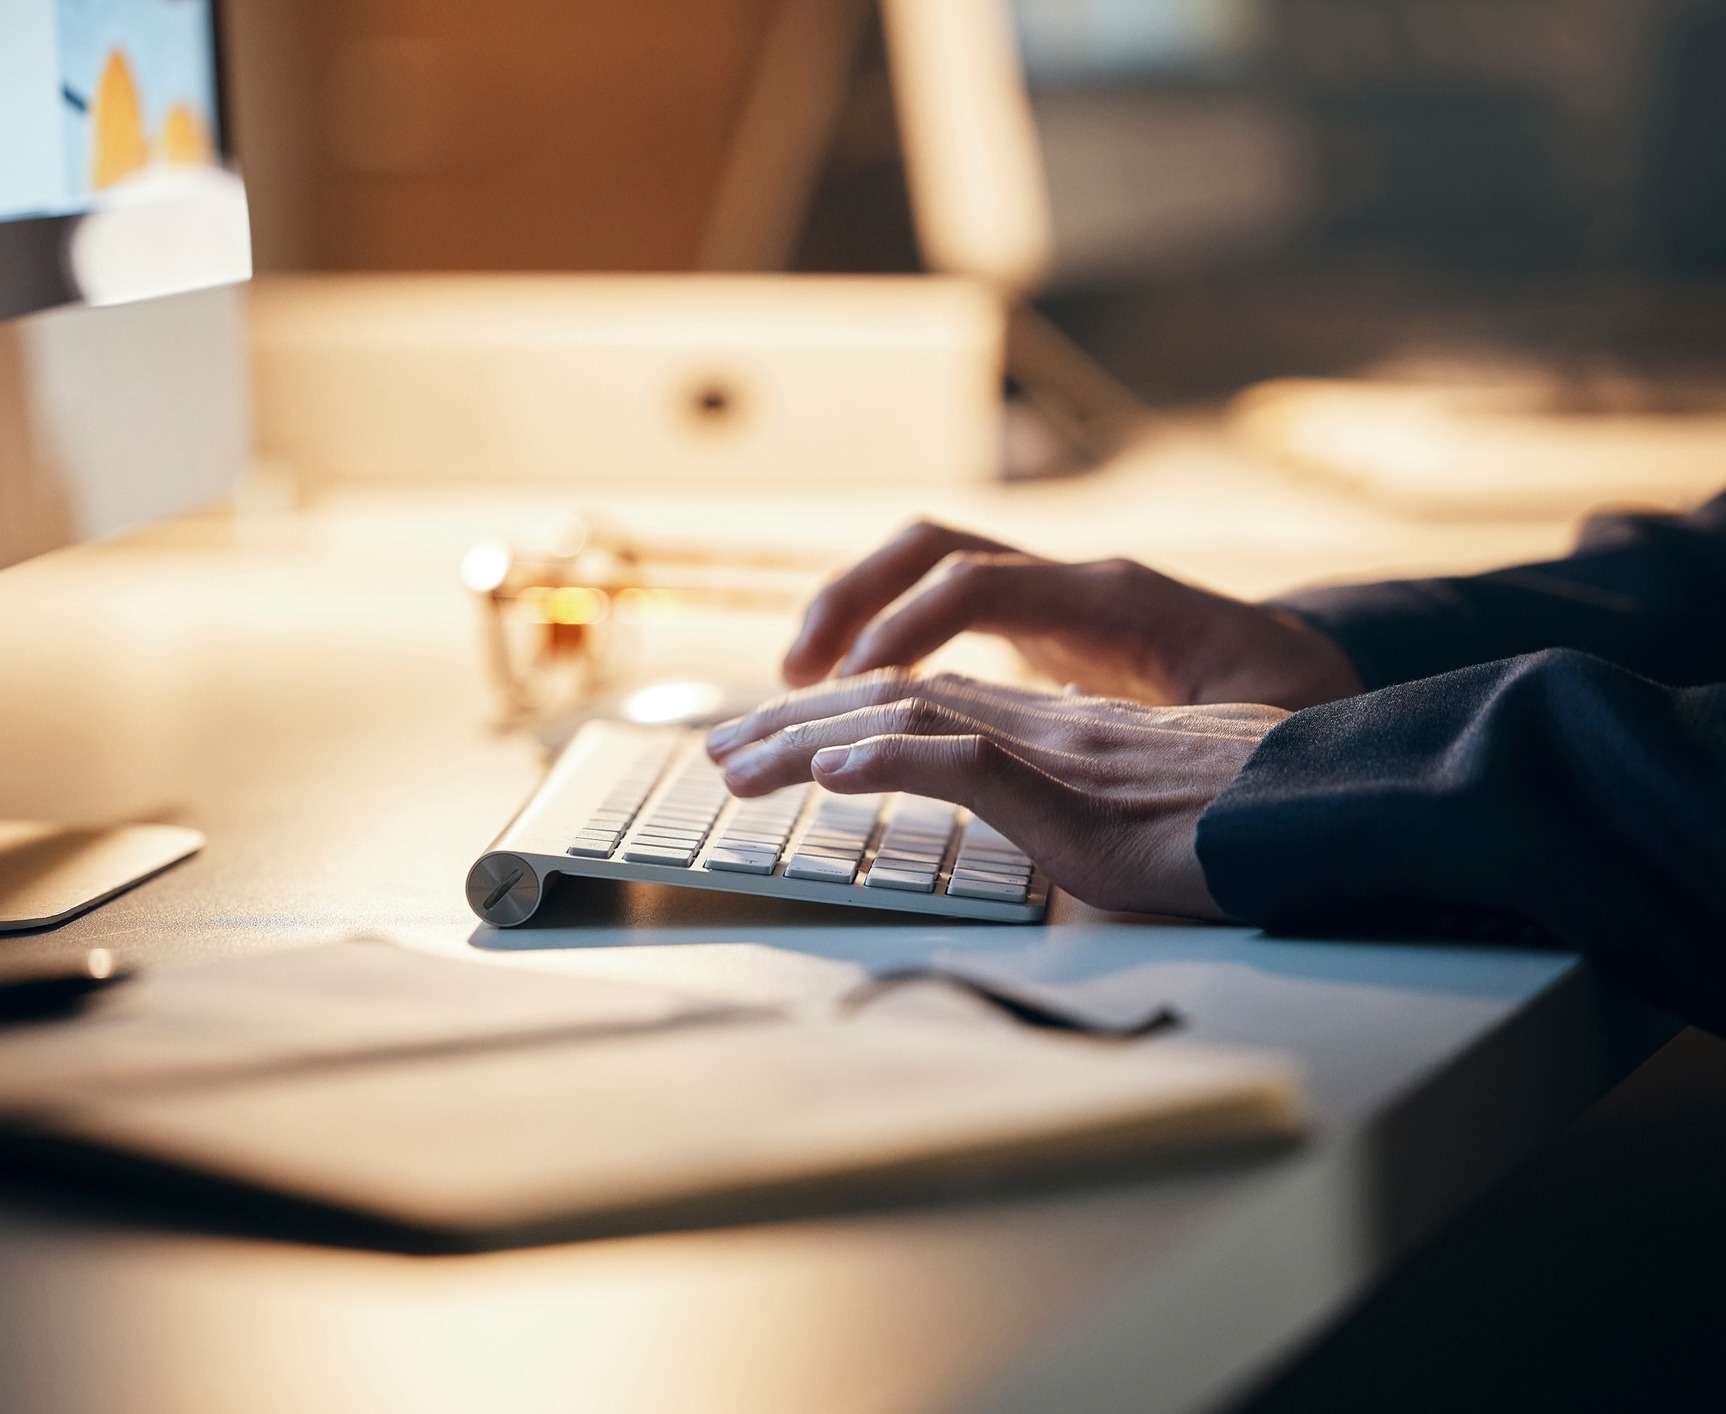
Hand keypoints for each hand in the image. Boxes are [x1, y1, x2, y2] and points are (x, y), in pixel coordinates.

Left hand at [707, 671, 1287, 919]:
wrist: (1324, 811)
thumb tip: (1039, 826)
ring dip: (806, 744)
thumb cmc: (1246, 816)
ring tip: (737, 770)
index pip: (921, 702)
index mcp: (1052, 726)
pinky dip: (888, 766)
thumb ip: (1078, 800)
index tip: (774, 746)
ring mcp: (1053, 753)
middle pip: (891, 700)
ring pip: (903, 723)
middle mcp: (1040, 723)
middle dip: (792, 723)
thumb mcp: (1143, 801)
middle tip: (720, 752)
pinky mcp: (1073, 798)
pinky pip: (965, 767)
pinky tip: (828, 779)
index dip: (837, 717)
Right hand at [783, 521, 1361, 709]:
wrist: (1315, 674)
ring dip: (853, 615)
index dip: (907, 627)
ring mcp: (1053, 597)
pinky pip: (942, 611)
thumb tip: (1124, 758)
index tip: (856, 686)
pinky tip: (850, 702)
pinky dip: (885, 642)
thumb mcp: (1257, 722)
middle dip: (849, 603)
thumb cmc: (1289, 705)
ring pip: (925, 568)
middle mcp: (1072, 581)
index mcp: (1115, 597)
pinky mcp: (1042, 628)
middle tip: (790, 682)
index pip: (982, 581)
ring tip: (794, 688)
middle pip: (933, 548)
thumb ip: (1193, 738)